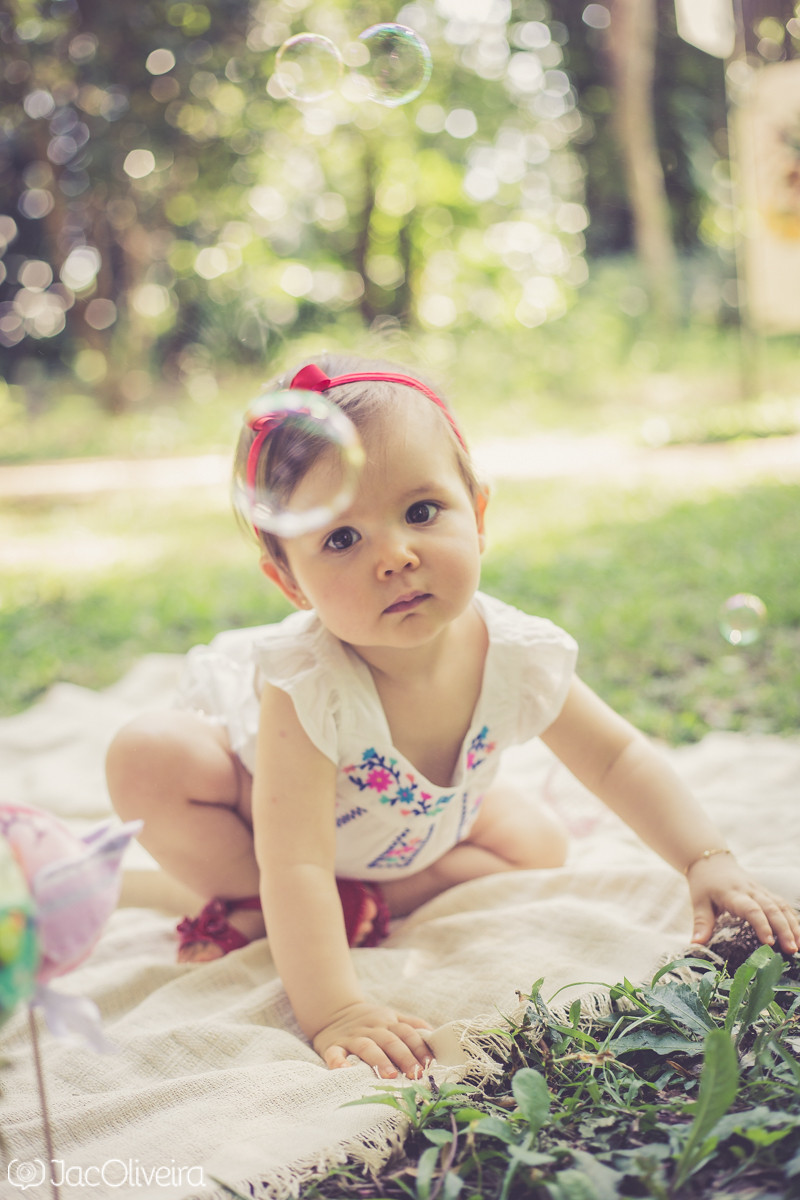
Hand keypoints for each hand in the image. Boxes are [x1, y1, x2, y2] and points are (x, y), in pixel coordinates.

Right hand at [312, 1001, 433, 1078]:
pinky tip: (343, 1070)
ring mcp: (352, 1037)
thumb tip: (436, 1037)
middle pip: (391, 1040)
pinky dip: (338, 1061)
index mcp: (388, 1022)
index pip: (407, 1033)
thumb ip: (412, 1025)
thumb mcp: (391, 1016)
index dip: (420, 1047)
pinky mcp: (333, 1045)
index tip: (430, 1064)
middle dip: (405, 1057)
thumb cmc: (369, 1021)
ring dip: (379, 1060)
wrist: (333, 1011)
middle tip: (416, 1074)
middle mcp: (372, 1028)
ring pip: (367, 1046)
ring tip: (389, 1076)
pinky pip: (334, 1053)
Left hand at [687, 854, 799, 954]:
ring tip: (799, 946)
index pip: (751, 909)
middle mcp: (751, 891)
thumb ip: (701, 923)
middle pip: (771, 908)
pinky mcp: (766, 893)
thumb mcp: (699, 902)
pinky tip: (798, 935)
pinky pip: (783, 905)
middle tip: (791, 950)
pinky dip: (793, 919)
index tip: (769, 943)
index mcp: (733, 894)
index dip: (761, 925)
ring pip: (781, 906)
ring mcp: (761, 891)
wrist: (712, 861)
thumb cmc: (704, 884)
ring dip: (793, 925)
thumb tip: (695, 944)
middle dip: (783, 929)